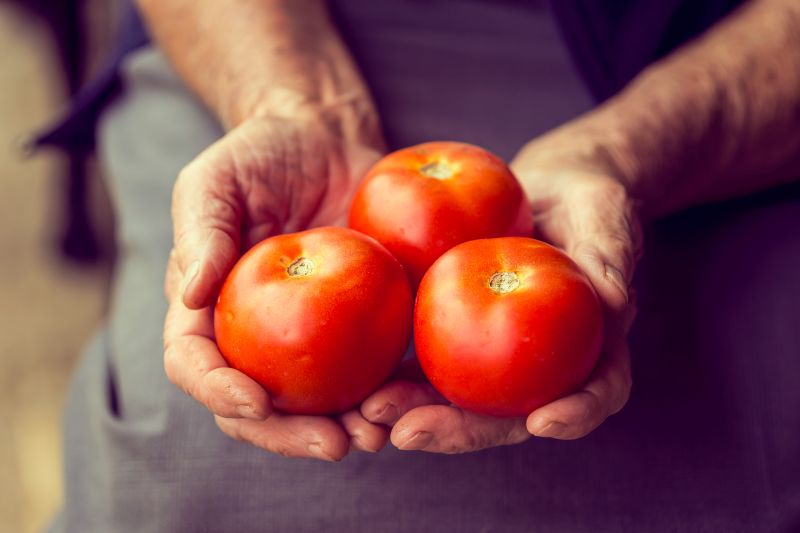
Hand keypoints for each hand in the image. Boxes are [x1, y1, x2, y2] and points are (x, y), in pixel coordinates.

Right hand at [163, 109, 390, 460]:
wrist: (323, 137)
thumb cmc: (258, 154)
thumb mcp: (214, 180)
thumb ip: (201, 233)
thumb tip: (192, 293)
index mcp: (207, 308)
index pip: (195, 363)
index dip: (218, 391)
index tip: (254, 401)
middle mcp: (253, 335)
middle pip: (257, 405)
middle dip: (289, 434)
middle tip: (332, 443)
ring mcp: (307, 335)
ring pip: (315, 402)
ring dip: (343, 428)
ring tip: (377, 436)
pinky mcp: (356, 324)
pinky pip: (368, 367)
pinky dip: (386, 392)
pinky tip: (410, 400)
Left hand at [361, 127, 642, 452]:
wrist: (542, 188)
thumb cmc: (586, 199)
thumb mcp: (604, 212)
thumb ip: (609, 250)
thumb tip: (614, 297)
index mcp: (593, 345)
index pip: (598, 389)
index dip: (577, 413)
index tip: (543, 422)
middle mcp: (543, 364)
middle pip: (510, 412)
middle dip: (462, 429)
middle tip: (410, 432)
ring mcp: (498, 356)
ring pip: (460, 398)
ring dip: (415, 411)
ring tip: (369, 411)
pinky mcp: (457, 334)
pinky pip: (428, 358)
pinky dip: (395, 372)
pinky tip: (360, 374)